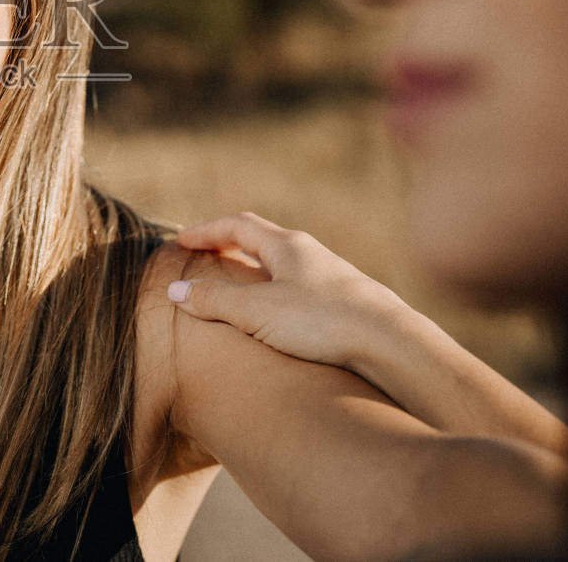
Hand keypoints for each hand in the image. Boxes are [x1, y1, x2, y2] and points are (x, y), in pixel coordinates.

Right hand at [167, 211, 409, 371]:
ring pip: (283, 265)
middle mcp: (309, 253)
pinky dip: (276, 292)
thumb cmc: (322, 321)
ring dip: (254, 270)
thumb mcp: (258, 311)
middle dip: (229, 245)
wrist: (390, 342)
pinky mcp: (344, 302)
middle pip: (262, 240)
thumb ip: (215, 300)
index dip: (205, 231)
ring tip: (237, 287)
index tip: (181, 241)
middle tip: (205, 257)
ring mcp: (330, 277)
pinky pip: (300, 288)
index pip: (237, 225)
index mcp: (286, 245)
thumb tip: (176, 289)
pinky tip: (276, 317)